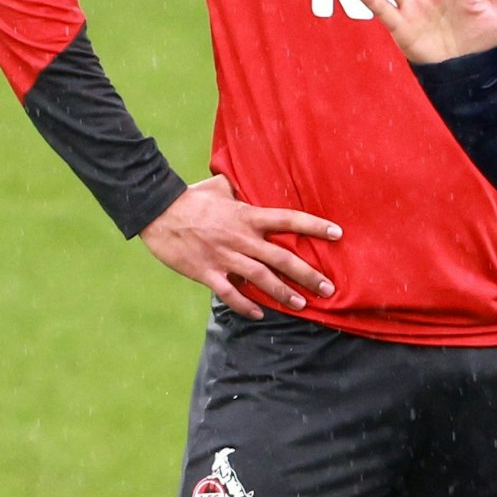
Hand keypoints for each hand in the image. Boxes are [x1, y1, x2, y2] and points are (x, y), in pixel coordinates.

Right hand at [139, 175, 341, 319]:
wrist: (158, 212)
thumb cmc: (191, 197)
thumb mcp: (220, 187)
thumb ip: (239, 190)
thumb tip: (247, 183)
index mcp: (248, 215)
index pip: (289, 219)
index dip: (315, 226)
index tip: (338, 233)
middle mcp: (241, 237)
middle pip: (282, 257)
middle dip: (308, 274)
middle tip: (328, 288)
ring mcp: (224, 256)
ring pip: (261, 278)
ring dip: (284, 293)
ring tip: (303, 305)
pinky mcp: (207, 272)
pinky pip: (230, 293)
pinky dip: (246, 305)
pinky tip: (260, 313)